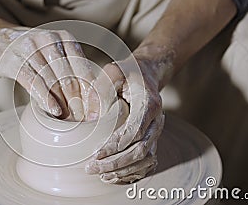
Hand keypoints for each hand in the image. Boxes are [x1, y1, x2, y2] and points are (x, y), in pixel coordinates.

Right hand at [0, 27, 94, 119]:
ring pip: (54, 82)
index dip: (91, 94)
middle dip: (78, 104)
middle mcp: (50, 40)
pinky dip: (45, 99)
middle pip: (70, 79)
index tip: (96, 113)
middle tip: (83, 122)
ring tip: (69, 121)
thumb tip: (89, 98)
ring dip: (63, 105)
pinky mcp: (14, 60)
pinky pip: (34, 82)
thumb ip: (69, 69)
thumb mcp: (52, 53)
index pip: (84, 70)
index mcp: (65, 38)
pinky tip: (53, 112)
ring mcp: (31, 48)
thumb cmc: (29, 52)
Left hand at [85, 50, 169, 183]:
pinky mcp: (153, 139)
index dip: (115, 146)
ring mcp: (157, 132)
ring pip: (146, 160)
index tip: (96, 154)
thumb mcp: (112, 72)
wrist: (146, 75)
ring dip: (124, 171)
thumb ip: (101, 90)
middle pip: (141, 150)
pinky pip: (148, 163)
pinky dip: (133, 172)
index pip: (134, 132)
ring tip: (102, 175)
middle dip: (116, 163)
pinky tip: (114, 175)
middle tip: (92, 168)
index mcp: (149, 104)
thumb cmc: (126, 73)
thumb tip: (90, 119)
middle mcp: (157, 121)